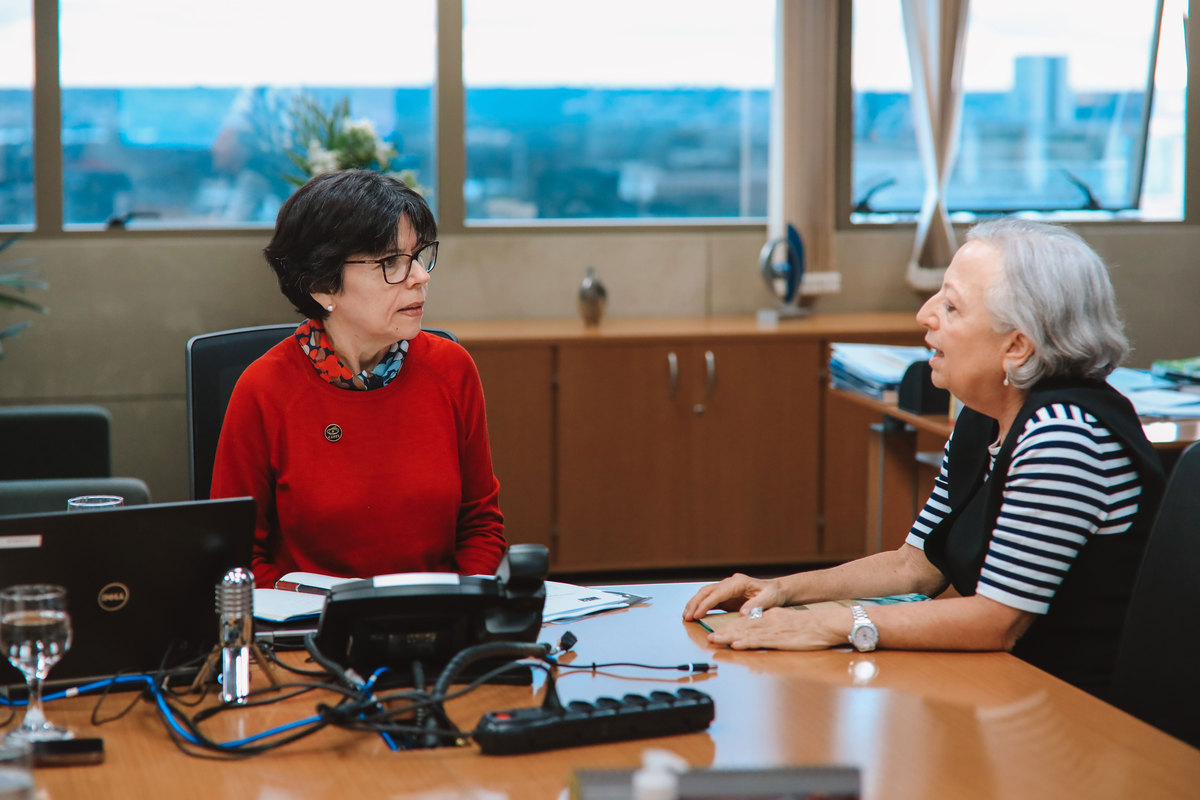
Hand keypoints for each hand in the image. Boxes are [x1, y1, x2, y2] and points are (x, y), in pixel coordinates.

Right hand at [682, 573, 789, 620]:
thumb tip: (743, 613)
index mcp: (738, 582)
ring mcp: (726, 589)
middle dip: (695, 603)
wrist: (776, 590)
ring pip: (705, 594)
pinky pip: (709, 600)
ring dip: (694, 604)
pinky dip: (700, 606)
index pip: (718, 593)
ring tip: (686, 616)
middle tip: (687, 617)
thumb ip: (757, 605)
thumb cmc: (774, 593)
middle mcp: (730, 583)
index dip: (706, 604)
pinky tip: (693, 614)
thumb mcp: (770, 599)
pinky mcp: (725, 597)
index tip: (697, 614)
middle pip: (707, 591)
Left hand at [705, 606, 845, 650]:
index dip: (731, 627)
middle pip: (743, 626)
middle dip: (725, 632)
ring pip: (748, 632)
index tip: (718, 632)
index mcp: (772, 616)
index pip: (748, 622)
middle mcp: (770, 620)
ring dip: (730, 636)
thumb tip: (765, 637)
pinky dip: (747, 642)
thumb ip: (776, 628)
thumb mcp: (790, 623)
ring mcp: (774, 629)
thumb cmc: (813, 626)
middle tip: (709, 637)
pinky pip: (761, 640)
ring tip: (715, 640)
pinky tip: (737, 644)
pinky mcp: (781, 638)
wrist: (828, 623)